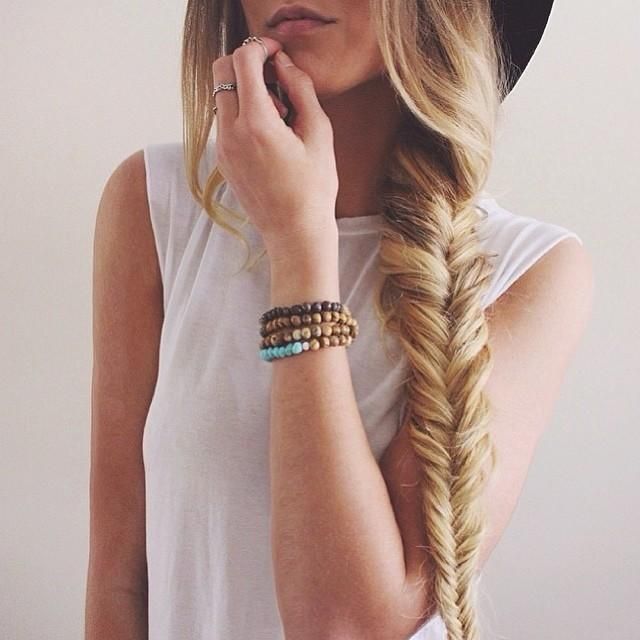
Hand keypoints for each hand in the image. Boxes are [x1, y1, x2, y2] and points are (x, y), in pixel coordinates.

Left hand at [212, 36, 338, 254]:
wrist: (295, 233)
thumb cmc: (314, 188)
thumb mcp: (319, 133)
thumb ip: (301, 89)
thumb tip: (284, 63)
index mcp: (256, 124)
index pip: (243, 61)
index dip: (261, 47)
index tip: (278, 54)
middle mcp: (230, 133)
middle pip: (220, 71)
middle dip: (246, 64)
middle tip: (276, 80)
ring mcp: (222, 148)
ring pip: (220, 96)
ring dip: (244, 90)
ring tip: (277, 115)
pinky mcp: (223, 160)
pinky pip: (224, 121)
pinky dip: (241, 113)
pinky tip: (269, 134)